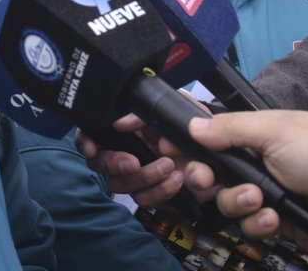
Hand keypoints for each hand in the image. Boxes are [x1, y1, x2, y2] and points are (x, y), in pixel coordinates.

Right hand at [76, 114, 196, 208]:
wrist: (222, 150)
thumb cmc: (192, 124)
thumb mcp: (170, 107)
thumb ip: (142, 112)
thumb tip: (119, 122)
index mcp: (125, 129)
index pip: (92, 134)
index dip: (86, 142)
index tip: (93, 148)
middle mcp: (126, 152)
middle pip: (100, 164)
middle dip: (113, 163)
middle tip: (133, 162)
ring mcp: (139, 175)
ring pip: (121, 185)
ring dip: (143, 178)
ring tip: (168, 167)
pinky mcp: (155, 194)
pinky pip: (146, 200)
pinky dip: (160, 192)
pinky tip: (177, 179)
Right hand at [184, 111, 307, 258]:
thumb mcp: (274, 131)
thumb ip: (230, 128)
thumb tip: (194, 125)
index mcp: (251, 137)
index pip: (208, 138)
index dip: (187, 146)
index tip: (169, 150)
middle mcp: (252, 165)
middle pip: (207, 175)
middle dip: (203, 179)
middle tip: (207, 180)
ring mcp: (262, 194)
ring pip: (225, 203)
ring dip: (237, 202)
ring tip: (259, 198)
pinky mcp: (274, 221)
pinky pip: (249, 226)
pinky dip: (259, 222)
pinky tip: (274, 217)